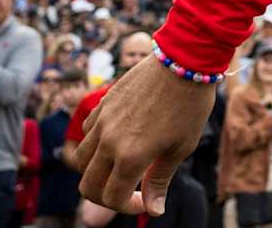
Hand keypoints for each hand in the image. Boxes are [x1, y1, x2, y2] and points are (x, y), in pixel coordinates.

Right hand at [74, 54, 215, 216]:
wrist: (185, 60)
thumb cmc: (190, 105)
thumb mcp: (181, 147)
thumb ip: (160, 180)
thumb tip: (153, 210)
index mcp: (131, 156)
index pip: (112, 198)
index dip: (127, 207)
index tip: (145, 202)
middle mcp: (109, 142)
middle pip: (87, 186)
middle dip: (104, 198)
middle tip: (127, 193)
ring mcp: (102, 122)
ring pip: (81, 161)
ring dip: (96, 172)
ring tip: (121, 167)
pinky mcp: (101, 105)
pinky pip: (87, 134)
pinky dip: (96, 146)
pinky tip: (118, 141)